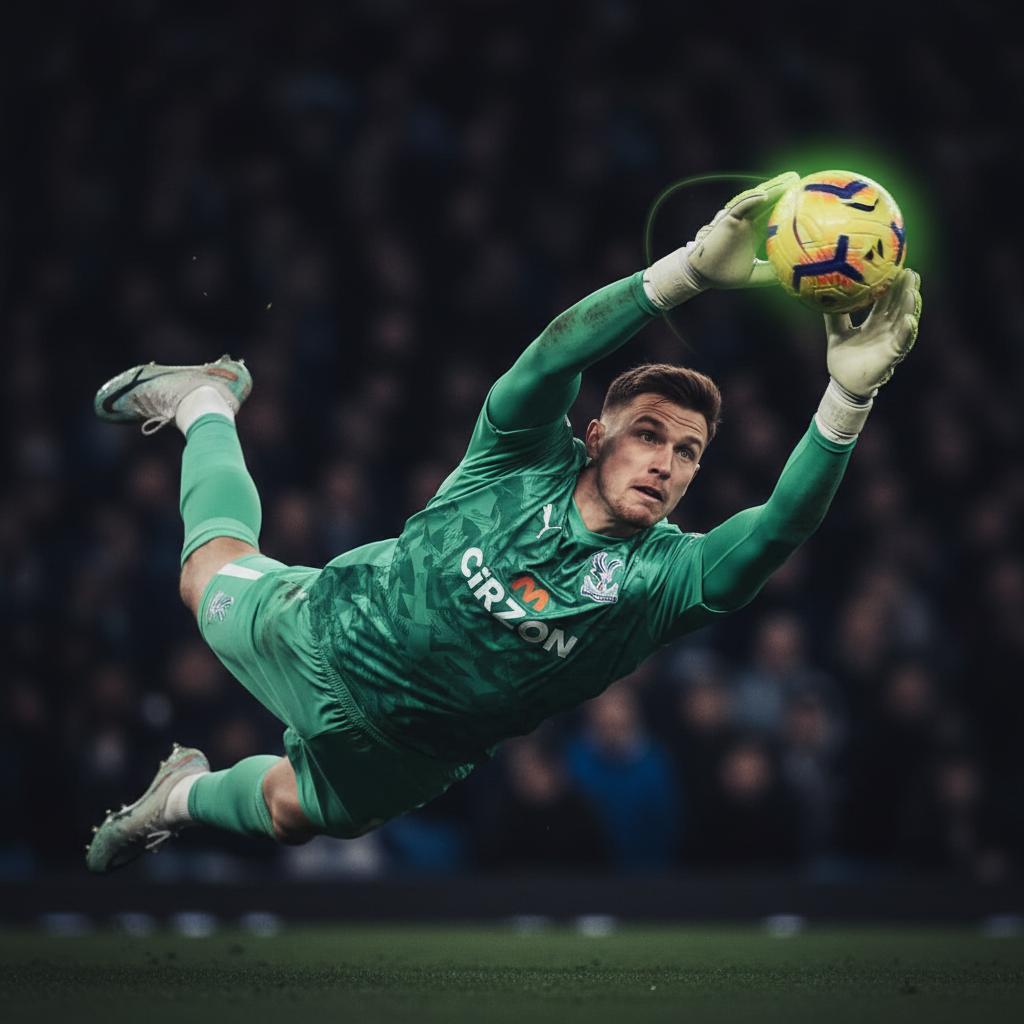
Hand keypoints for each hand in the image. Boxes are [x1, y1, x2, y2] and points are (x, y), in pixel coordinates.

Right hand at [687, 171, 799, 288]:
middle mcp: (747, 223)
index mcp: (754, 232)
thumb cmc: (724, 275)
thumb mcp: (754, 275)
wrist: (701, 276)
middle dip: (782, 189)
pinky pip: (738, 208)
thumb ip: (770, 274)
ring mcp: (737, 220)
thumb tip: (791, 276)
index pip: (773, 214)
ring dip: (771, 189)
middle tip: (798, 178)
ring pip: (755, 200)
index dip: (786, 204)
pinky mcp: (726, 221)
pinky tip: (764, 195)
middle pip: (767, 202)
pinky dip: (750, 200)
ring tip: (788, 180)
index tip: (803, 197)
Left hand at [825, 269, 921, 396]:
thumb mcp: (836, 333)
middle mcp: (885, 330)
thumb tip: (823, 295)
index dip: (890, 286)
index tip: (894, 267)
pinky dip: (907, 331)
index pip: (885, 300)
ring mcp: (890, 342)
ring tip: (912, 290)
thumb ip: (834, 316)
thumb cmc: (842, 359)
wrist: (843, 384)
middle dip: (905, 290)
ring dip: (909, 306)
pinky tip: (910, 320)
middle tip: (909, 271)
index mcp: (874, 323)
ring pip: (904, 321)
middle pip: (899, 306)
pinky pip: (902, 342)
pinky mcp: (892, 355)